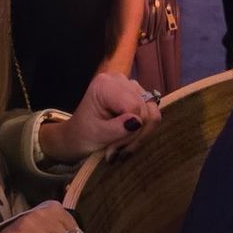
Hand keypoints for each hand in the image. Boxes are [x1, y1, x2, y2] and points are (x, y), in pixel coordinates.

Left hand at [45, 72, 163, 162]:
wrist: (79, 136)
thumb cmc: (84, 134)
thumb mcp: (98, 135)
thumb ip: (118, 128)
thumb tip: (138, 122)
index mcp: (105, 85)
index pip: (134, 106)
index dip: (131, 132)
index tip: (115, 150)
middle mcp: (120, 80)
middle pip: (145, 110)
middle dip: (135, 136)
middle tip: (118, 153)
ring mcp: (131, 86)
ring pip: (152, 113)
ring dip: (140, 135)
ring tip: (123, 148)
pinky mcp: (138, 96)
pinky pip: (152, 114)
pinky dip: (144, 130)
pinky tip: (130, 139)